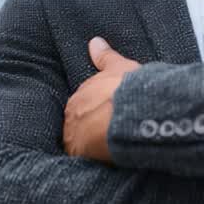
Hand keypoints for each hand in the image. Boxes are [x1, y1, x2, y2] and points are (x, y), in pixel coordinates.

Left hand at [63, 37, 140, 161]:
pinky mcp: (80, 153)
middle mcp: (72, 114)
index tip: (103, 116)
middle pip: (77, 124)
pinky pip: (82, 158)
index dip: (93, 112)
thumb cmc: (127, 87)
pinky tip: (101, 161)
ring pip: (78, 141)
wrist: (131, 111)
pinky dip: (90, 159)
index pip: (82, 106)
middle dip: (88, 128)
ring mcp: (73, 134)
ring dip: (88, 145)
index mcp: (80, 94)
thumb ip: (105, 57)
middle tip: (104, 134)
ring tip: (104, 149)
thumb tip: (95, 42)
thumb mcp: (119, 66)